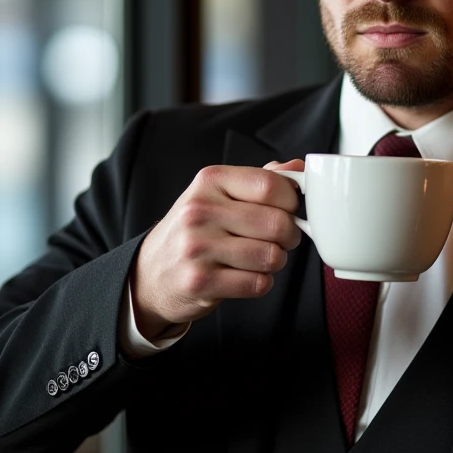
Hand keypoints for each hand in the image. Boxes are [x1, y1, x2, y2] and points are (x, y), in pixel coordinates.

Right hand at [131, 160, 303, 338]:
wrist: (154, 270)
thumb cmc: (197, 229)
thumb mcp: (221, 194)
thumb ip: (262, 179)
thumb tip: (298, 168)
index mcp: (210, 181)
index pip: (271, 185)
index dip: (292, 201)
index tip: (289, 210)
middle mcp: (200, 211)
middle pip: (277, 223)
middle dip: (290, 235)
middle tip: (281, 239)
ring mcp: (197, 247)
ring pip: (272, 256)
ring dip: (276, 261)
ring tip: (259, 257)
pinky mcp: (200, 281)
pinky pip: (258, 284)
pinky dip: (261, 283)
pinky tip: (245, 275)